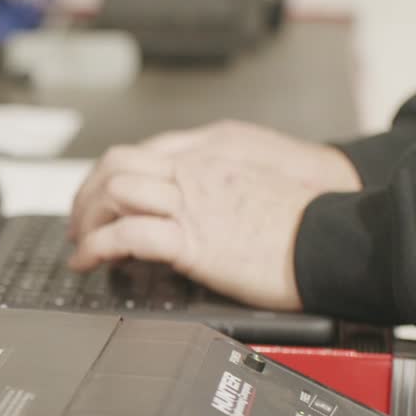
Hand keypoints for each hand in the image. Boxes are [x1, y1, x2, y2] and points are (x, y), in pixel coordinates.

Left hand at [66, 121, 358, 309]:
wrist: (337, 239)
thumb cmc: (308, 222)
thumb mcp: (259, 184)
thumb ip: (222, 185)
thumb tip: (195, 204)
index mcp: (212, 155)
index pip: (142, 153)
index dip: (109, 176)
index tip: (98, 199)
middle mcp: (196, 172)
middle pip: (117, 165)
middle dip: (87, 194)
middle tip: (79, 223)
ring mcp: (192, 203)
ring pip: (115, 192)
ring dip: (86, 219)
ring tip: (80, 244)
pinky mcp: (191, 240)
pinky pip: (126, 236)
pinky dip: (96, 247)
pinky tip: (88, 262)